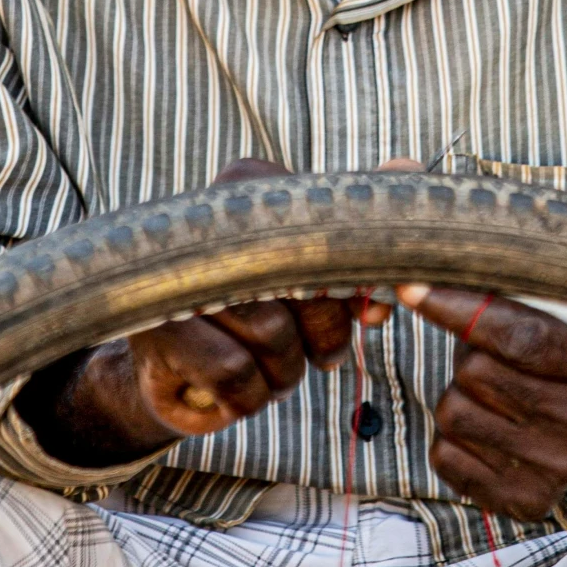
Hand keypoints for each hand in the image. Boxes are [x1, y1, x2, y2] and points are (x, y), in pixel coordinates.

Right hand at [17, 161, 389, 468]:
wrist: (174, 365)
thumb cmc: (259, 306)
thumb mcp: (312, 265)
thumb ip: (360, 229)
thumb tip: (407, 170)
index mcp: (250, 183)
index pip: (327, 230)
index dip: (353, 283)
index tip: (370, 313)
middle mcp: (210, 216)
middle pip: (306, 286)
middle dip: (324, 336)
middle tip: (322, 356)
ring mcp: (180, 272)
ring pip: (274, 336)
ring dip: (285, 372)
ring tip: (270, 367)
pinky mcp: (159, 327)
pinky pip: (236, 374)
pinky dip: (250, 396)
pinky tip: (238, 388)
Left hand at [396, 283, 566, 523]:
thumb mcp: (563, 314)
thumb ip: (510, 296)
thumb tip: (423, 281)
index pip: (519, 337)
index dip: (459, 309)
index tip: (412, 287)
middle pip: (474, 374)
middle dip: (470, 356)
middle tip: (494, 356)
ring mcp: (558, 470)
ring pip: (452, 413)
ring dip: (459, 394)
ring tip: (495, 392)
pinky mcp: (526, 502)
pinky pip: (444, 457)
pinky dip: (452, 437)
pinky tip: (489, 428)